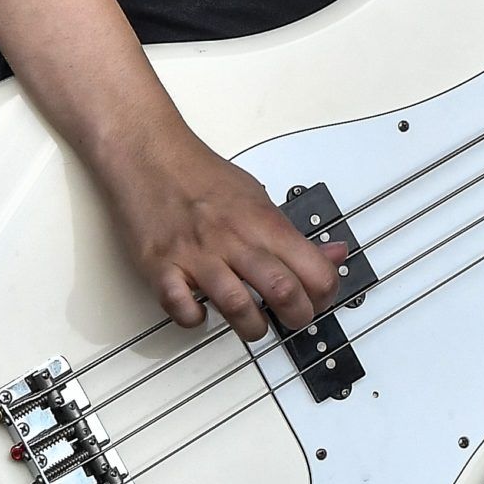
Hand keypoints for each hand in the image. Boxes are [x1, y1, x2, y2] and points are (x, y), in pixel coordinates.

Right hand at [91, 119, 353, 338]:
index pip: (312, 267)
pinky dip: (193, 319)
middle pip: (281, 290)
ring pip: (236, 305)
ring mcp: (197, 255)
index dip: (325, 292)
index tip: (321, 299)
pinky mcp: (161, 267)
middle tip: (295, 319)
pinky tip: (201, 312)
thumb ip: (292, 233)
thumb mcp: (259, 197)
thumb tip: (333, 254)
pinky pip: (180, 307)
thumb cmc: (202, 176)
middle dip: (298, 316)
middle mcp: (233, 239)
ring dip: (252, 327)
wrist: (151, 156)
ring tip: (254, 326)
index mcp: (262, 222)